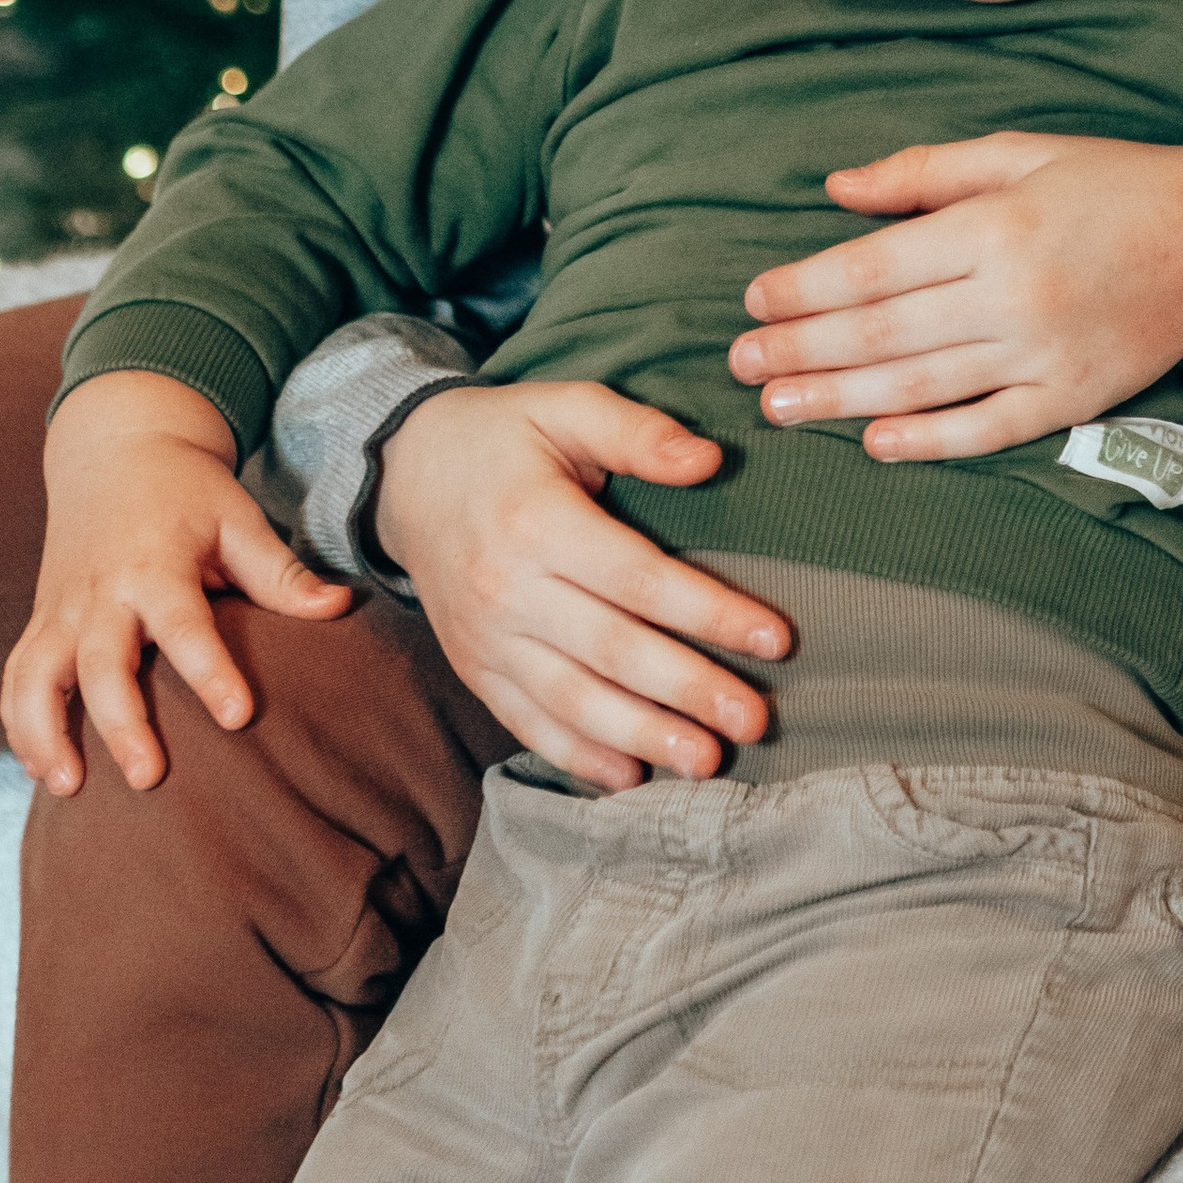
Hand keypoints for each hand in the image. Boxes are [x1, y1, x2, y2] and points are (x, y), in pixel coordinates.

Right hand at [2, 369, 352, 796]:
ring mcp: (62, 607)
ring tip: (68, 787)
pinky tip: (42, 770)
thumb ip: (281, 573)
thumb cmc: (187, 490)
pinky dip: (19, 723)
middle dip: (119, 722)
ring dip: (45, 731)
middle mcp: (102, 590)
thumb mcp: (238, 518)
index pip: (184, 624)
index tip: (238, 717)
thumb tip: (341, 608)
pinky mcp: (42, 619)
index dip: (210, 671)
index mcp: (155, 562)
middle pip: (101, 662)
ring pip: (37, 675)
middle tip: (147, 777)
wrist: (115, 445)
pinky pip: (16, 674)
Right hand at [374, 381, 792, 793]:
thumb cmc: (505, 437)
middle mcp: (506, 589)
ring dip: (644, 736)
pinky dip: (578, 757)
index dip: (710, 612)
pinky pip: (527, 723)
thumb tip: (710, 460)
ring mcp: (485, 639)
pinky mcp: (474, 669)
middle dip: (690, 689)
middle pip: (613, 651)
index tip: (776, 638)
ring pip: (573, 701)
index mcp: (536, 521)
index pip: (639, 578)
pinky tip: (630, 776)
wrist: (407, 477)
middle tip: (756, 720)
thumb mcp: (566, 407)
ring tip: (707, 760)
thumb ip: (637, 431)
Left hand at [727, 133, 1182, 462]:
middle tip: (739, 366)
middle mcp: (1013, 294)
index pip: (873, 266)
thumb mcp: (1017, 152)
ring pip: (922, 386)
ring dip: (841, 400)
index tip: (752, 302)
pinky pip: (988, 429)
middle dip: (801, 350)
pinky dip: (930, 441)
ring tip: (779, 407)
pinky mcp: (1073, 399)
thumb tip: (835, 189)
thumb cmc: (1110, 184)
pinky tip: (875, 444)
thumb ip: (922, 171)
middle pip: (882, 333)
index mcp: (993, 226)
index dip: (804, 288)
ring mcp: (1044, 354)